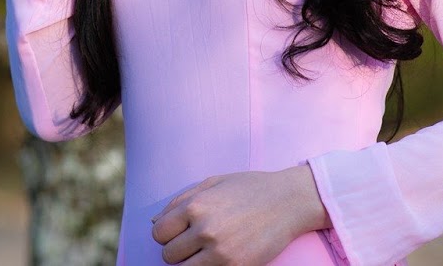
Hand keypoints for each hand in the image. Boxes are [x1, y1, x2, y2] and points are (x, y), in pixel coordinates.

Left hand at [150, 167, 324, 264]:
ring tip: (205, 252)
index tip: (180, 232)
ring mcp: (220, 251)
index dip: (167, 234)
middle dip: (178, 250)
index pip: (159, 233)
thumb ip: (180, 201)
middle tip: (195, 243)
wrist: (288, 201)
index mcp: (196, 206)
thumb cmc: (249, 188)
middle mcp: (205, 229)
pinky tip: (219, 257)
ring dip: (190, 263)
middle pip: (169, 255)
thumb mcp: (213, 183)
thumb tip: (154, 222)